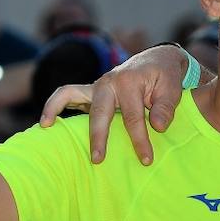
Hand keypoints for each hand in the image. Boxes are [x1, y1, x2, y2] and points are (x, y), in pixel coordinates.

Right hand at [41, 44, 189, 164]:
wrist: (157, 61)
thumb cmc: (165, 77)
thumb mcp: (173, 89)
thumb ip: (166, 107)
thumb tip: (158, 126)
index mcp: (129, 82)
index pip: (133, 117)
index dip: (139, 140)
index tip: (146, 159)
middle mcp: (109, 82)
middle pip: (99, 112)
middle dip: (98, 137)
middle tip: (98, 159)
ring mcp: (97, 86)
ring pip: (71, 95)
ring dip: (58, 111)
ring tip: (46, 128)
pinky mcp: (91, 92)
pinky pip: (67, 95)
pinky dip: (54, 105)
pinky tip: (46, 123)